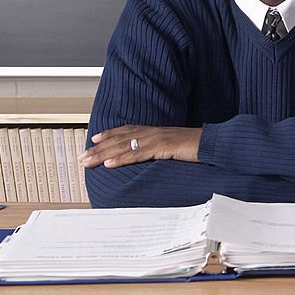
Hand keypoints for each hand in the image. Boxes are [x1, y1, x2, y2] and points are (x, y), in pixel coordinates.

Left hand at [78, 125, 201, 168]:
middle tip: (81, 156)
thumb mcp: (176, 147)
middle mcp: (153, 132)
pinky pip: (138, 154)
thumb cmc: (198, 146)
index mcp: (156, 131)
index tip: (93, 139)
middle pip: (120, 139)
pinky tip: (108, 164)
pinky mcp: (162, 147)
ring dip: (102, 155)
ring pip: (124, 146)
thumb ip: (163, 149)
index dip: (109, 134)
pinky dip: (121, 159)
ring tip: (87, 161)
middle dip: (98, 148)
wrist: (213, 143)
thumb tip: (153, 156)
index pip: (127, 130)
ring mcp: (157, 139)